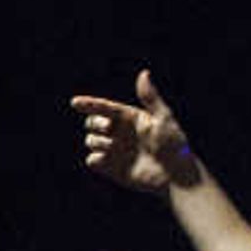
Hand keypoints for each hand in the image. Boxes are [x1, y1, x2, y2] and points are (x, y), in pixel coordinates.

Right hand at [68, 69, 193, 194]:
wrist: (174, 176)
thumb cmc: (173, 145)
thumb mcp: (163, 118)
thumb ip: (150, 97)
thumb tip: (144, 73)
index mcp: (129, 118)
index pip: (104, 107)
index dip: (89, 104)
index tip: (75, 103)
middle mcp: (120, 133)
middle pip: (93, 122)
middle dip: (95, 123)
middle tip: (108, 128)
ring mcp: (115, 151)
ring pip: (91, 140)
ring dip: (98, 141)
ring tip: (113, 146)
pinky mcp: (111, 168)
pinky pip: (92, 160)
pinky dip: (95, 159)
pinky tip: (105, 160)